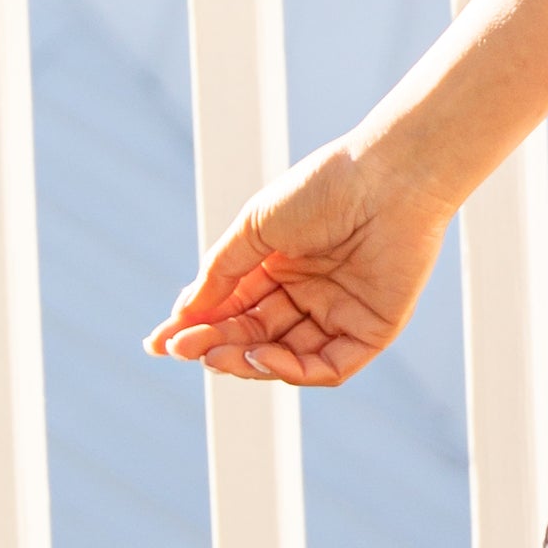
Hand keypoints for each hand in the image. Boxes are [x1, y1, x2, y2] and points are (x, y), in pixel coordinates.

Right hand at [149, 135, 448, 389]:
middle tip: (183, 350)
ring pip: (284, 357)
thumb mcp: (255, 229)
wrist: (387, 178)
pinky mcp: (371, 332)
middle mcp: (309, 294)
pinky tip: (260, 354)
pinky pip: (326, 367)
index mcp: (281, 266)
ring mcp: (340, 314)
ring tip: (215, 354)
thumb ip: (220, 273)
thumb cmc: (323, 190)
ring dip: (246, 361)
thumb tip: (181, 315)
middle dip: (215, 345)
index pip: (233, 308)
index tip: (161, 343)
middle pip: (253, 335)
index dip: (198, 326)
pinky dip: (290, 368)